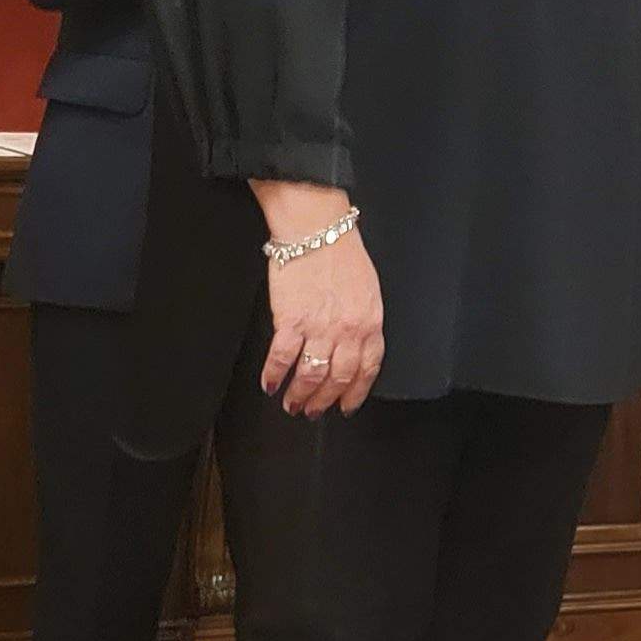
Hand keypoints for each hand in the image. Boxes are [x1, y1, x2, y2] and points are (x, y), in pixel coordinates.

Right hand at [251, 183, 384, 415]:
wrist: (316, 229)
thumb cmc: (341, 252)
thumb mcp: (367, 289)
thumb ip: (363, 319)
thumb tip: (354, 344)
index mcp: (370, 322)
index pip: (367, 369)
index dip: (356, 392)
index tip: (346, 406)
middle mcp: (347, 331)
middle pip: (338, 378)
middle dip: (325, 401)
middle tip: (313, 411)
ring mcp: (319, 328)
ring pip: (311, 376)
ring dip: (300, 395)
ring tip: (292, 404)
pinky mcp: (290, 321)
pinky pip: (282, 358)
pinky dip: (274, 375)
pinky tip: (270, 385)